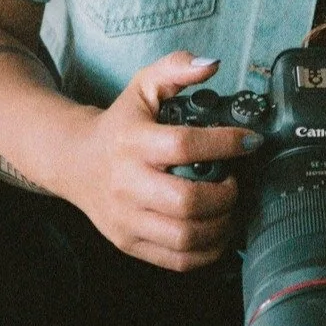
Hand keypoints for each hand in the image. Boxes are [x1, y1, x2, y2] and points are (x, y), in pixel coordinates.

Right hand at [63, 52, 260, 271]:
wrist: (75, 162)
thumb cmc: (120, 124)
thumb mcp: (143, 86)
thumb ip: (176, 68)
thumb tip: (211, 64)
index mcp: (132, 142)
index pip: (184, 145)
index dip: (225, 144)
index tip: (250, 141)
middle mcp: (127, 183)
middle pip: (186, 201)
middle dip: (225, 195)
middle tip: (237, 182)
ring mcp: (126, 218)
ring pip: (185, 237)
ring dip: (221, 226)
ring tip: (230, 208)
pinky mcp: (128, 243)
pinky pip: (176, 261)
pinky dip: (207, 252)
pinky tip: (217, 232)